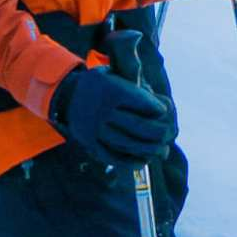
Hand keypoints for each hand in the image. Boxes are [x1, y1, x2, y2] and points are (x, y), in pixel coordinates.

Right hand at [48, 66, 176, 167]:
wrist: (67, 95)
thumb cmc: (102, 84)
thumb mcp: (117, 75)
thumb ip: (138, 89)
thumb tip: (165, 110)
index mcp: (111, 91)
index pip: (142, 103)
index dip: (157, 108)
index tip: (164, 111)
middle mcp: (102, 111)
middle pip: (137, 126)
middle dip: (158, 132)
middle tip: (168, 134)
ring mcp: (95, 129)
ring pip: (126, 143)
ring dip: (148, 149)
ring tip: (161, 150)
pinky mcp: (89, 143)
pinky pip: (111, 156)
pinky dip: (129, 161)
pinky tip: (143, 161)